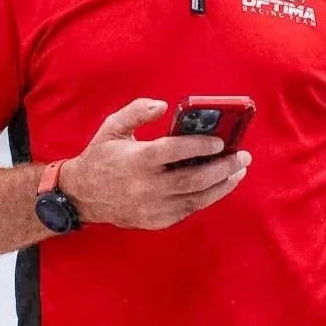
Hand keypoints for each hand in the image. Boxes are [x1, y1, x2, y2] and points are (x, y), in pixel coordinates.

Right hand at [59, 99, 250, 229]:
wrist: (82, 196)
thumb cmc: (101, 156)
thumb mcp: (113, 127)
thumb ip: (137, 111)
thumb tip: (164, 105)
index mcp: (136, 160)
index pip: (173, 152)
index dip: (199, 145)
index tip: (220, 141)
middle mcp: (145, 187)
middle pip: (192, 179)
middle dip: (222, 167)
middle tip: (242, 156)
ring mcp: (152, 207)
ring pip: (196, 198)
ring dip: (222, 184)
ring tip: (239, 170)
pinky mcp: (156, 221)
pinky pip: (188, 209)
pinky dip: (207, 197)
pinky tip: (220, 184)